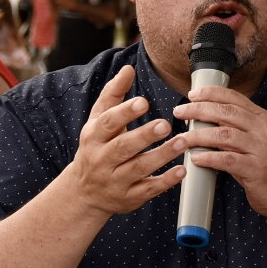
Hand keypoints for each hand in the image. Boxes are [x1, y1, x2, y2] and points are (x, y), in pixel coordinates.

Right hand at [60, 65, 186, 215]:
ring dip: (161, 156)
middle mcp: (102, 159)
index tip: (143, 102)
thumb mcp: (98, 120)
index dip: (125, 113)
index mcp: (94, 137)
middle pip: (123, 147)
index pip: (108, 123)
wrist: (84, 192)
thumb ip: (114, 94)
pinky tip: (182, 170)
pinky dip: (165, 181)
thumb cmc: (96, 147)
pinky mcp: (129, 198)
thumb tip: (128, 69)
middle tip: (165, 124)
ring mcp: (115, 181)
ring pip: (138, 168)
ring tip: (181, 142)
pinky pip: (148, 190)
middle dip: (144, 135)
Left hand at [173, 85, 266, 216]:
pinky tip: (196, 158)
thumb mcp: (255, 138)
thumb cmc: (265, 164)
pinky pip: (227, 160)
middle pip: (226, 112)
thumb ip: (235, 126)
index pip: (234, 98)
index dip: (211, 94)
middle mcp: (262, 129)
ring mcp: (260, 149)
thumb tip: (203, 118)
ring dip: (199, 135)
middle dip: (199, 110)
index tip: (192, 95)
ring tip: (183, 138)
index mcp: (261, 118)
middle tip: (180, 112)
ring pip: (224, 135)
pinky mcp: (255, 169)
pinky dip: (209, 157)